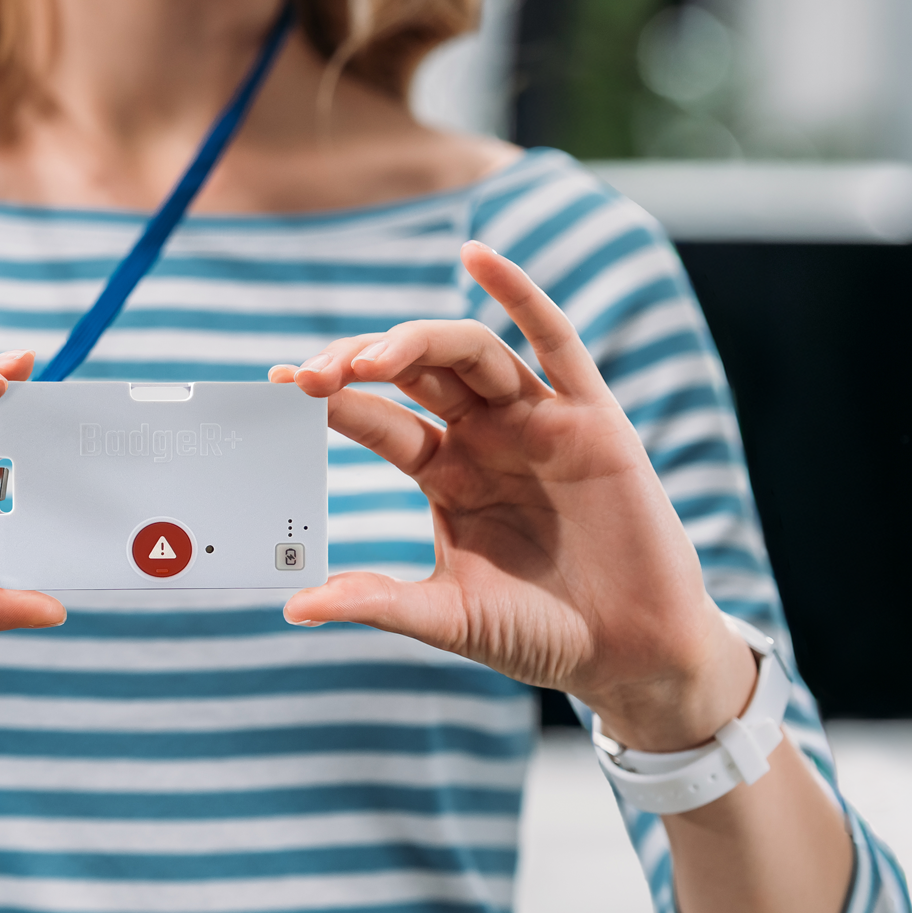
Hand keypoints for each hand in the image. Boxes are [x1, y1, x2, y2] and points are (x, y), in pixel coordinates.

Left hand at [275, 242, 753, 752]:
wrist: (632, 654)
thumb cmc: (543, 635)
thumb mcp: (450, 618)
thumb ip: (380, 603)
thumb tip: (294, 607)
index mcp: (447, 474)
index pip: (378, 420)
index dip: (332, 399)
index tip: (279, 384)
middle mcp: (486, 437)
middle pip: (415, 374)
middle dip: (362, 363)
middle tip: (313, 375)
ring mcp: (538, 421)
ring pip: (470, 353)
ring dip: (418, 341)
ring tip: (371, 359)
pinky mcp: (593, 418)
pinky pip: (557, 343)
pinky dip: (521, 294)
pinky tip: (480, 258)